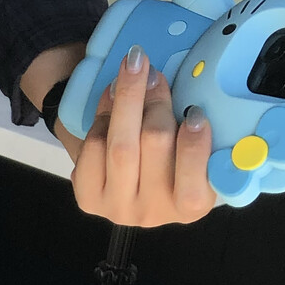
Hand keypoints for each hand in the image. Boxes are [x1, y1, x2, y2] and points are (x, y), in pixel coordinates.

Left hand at [58, 44, 216, 226]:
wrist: (125, 180)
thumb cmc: (170, 158)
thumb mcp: (189, 147)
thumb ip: (190, 126)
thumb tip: (164, 84)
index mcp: (192, 205)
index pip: (194, 181)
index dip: (195, 145)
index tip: (195, 112)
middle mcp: (154, 213)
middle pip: (154, 145)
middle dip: (153, 101)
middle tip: (150, 70)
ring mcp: (118, 209)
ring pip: (120, 145)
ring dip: (125, 101)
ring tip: (130, 73)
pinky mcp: (88, 200)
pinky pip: (93, 149)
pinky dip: (101, 120)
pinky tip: (110, 103)